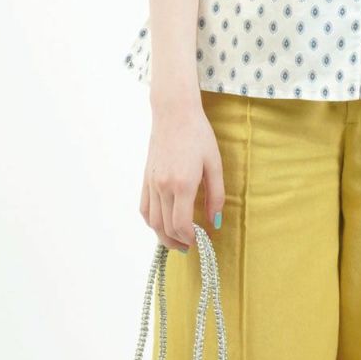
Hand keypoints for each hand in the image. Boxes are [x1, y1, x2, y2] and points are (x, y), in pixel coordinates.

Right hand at [139, 97, 224, 251]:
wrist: (174, 113)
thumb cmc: (198, 134)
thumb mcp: (214, 163)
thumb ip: (216, 195)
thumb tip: (215, 222)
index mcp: (183, 184)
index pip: (182, 225)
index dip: (191, 239)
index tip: (201, 241)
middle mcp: (163, 186)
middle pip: (166, 227)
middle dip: (178, 242)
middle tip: (191, 246)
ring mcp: (152, 182)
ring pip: (153, 222)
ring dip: (164, 236)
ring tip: (177, 241)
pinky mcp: (146, 177)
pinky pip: (144, 208)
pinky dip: (152, 222)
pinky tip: (162, 224)